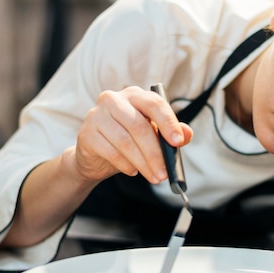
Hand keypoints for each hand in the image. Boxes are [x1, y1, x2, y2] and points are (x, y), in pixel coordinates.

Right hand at [73, 86, 192, 183]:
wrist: (96, 156)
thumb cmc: (129, 141)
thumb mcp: (153, 136)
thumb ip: (171, 133)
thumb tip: (187, 134)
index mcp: (135, 95)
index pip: (154, 103)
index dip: (168, 122)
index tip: (178, 142)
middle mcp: (114, 99)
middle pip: (139, 126)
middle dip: (155, 153)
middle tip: (165, 173)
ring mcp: (97, 115)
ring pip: (125, 141)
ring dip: (143, 163)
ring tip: (153, 177)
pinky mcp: (86, 133)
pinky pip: (110, 152)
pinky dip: (125, 165)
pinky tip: (133, 171)